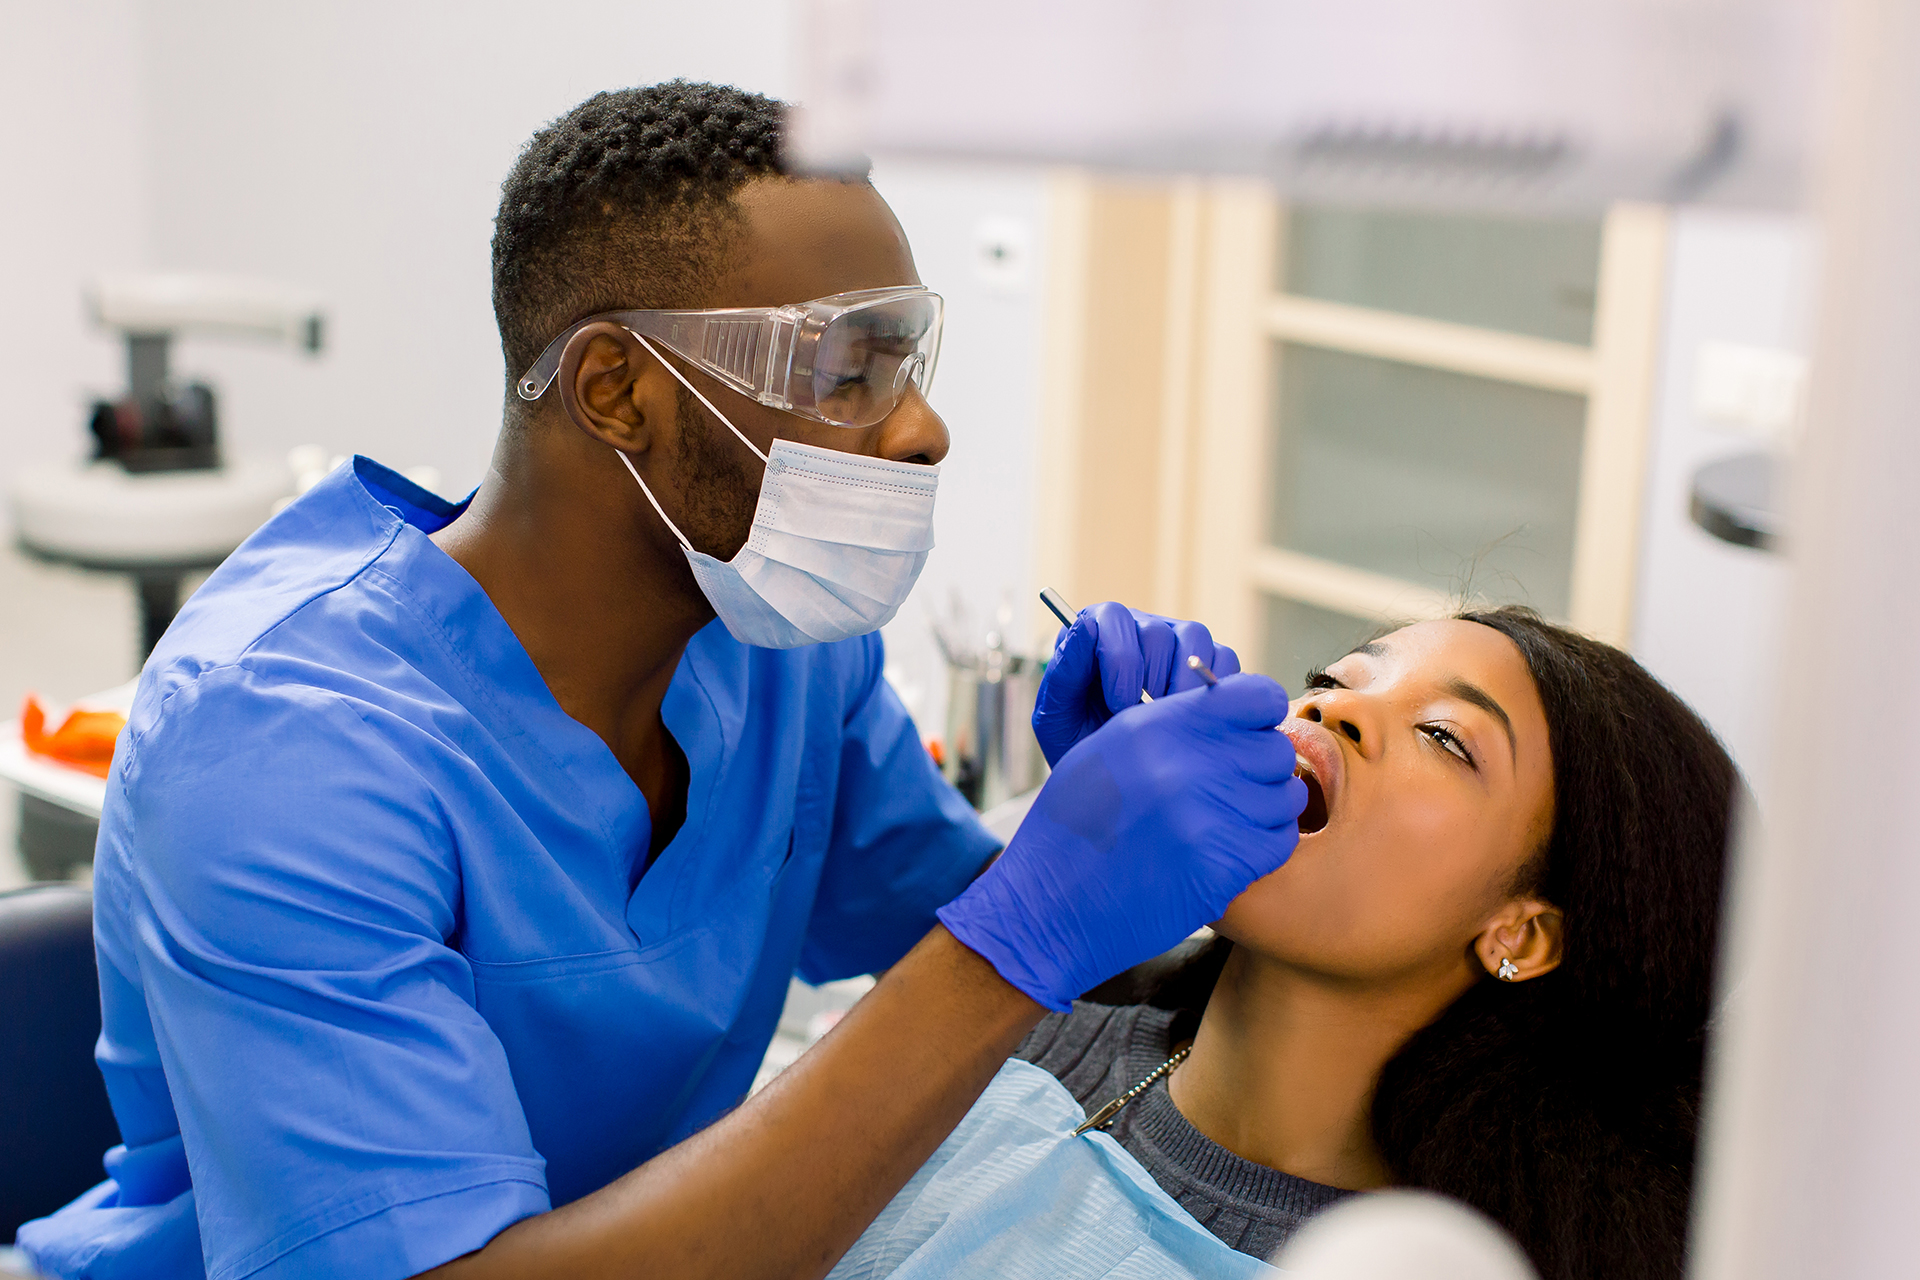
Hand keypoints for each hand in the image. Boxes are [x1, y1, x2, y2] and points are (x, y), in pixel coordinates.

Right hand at [939, 674, 1303, 1011]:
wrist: (1050, 905)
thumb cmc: (1075, 828)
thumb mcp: (1108, 748)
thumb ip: (1172, 724)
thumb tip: (1232, 715)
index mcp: (1159, 726)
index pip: (1257, 695)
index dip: (1258, 716)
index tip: (1244, 735)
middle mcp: (1188, 764)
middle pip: (1275, 748)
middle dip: (1259, 767)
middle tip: (1230, 789)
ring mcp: (1209, 817)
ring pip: (1286, 796)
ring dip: (1264, 808)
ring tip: (1226, 822)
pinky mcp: (1223, 867)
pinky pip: (1280, 841)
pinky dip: (1263, 846)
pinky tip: (1229, 851)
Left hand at [1031, 602, 1241, 767]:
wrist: (1116, 777)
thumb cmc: (1079, 742)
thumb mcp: (1058, 716)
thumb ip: (1066, 672)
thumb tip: (1083, 627)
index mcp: (1097, 632)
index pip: (1113, 617)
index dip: (1120, 659)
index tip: (1118, 703)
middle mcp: (1139, 628)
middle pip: (1157, 631)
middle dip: (1152, 679)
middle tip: (1146, 720)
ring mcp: (1177, 641)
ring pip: (1195, 638)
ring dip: (1185, 685)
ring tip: (1172, 723)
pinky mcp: (1209, 662)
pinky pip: (1224, 659)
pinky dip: (1216, 690)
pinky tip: (1197, 721)